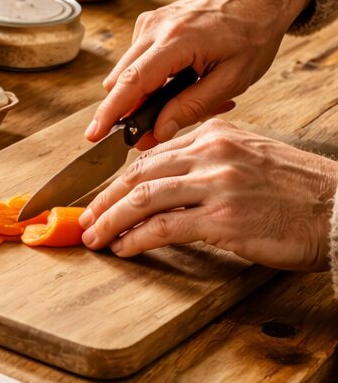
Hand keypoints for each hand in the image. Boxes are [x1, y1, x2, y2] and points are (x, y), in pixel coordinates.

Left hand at [79, 120, 337, 270]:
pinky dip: (136, 238)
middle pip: (138, 174)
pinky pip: (164, 227)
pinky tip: (123, 248)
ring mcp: (217, 185)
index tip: (100, 196)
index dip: (118, 178)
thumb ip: (208, 161)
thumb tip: (165, 180)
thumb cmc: (298, 191)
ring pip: (143, 199)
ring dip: (111, 220)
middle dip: (104, 199)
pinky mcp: (224, 219)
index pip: (151, 155)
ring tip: (94, 237)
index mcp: (216, 135)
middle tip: (84, 218)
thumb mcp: (250, 158)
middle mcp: (212, 154)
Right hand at [86, 0, 312, 143]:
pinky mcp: (149, 23)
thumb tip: (158, 131)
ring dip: (144, 95)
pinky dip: (151, 78)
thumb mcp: (234, 78)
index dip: (110, 113)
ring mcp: (148, 22)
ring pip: (126, 72)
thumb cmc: (253, 34)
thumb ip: (193, 106)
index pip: (131, 83)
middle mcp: (153, 27)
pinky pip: (137, 60)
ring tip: (186, 98)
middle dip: (129, 110)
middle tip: (158, 130)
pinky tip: (183, 80)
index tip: (93, 135)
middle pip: (120, 80)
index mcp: (176, 41)